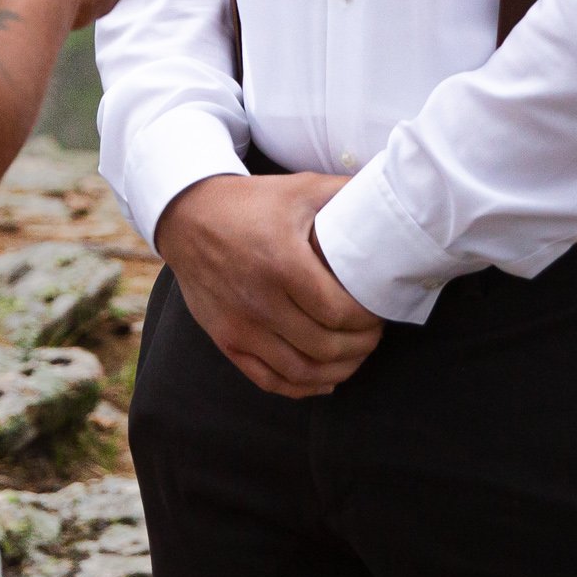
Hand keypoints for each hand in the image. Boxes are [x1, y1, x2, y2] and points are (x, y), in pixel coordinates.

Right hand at [156, 172, 382, 397]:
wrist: (188, 216)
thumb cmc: (250, 202)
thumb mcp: (298, 188)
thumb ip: (343, 192)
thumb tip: (388, 193)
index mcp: (281, 262)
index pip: (338, 313)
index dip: (368, 321)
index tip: (381, 313)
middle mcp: (259, 301)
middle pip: (324, 347)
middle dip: (360, 346)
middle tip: (373, 334)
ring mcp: (240, 326)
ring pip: (300, 371)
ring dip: (337, 371)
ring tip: (355, 355)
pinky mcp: (226, 339)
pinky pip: (269, 380)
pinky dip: (302, 388)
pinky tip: (323, 380)